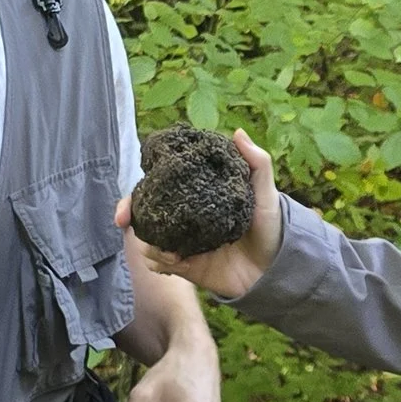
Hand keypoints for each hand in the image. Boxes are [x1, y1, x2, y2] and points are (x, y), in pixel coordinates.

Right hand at [117, 130, 285, 300]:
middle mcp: (184, 217)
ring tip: (171, 252)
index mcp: (195, 196)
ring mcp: (182, 241)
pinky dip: (159, 263)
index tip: (130, 195)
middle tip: (125, 223)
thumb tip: (237, 132)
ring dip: (148, 246)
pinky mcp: (184, 265)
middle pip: (143, 213)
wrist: (275, 269)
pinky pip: (158, 264)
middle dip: (129, 217)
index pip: (159, 187)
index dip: (138, 190)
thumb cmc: (271, 227)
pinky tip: (175, 264)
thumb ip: (256, 163)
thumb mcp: (265, 193)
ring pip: (146, 241)